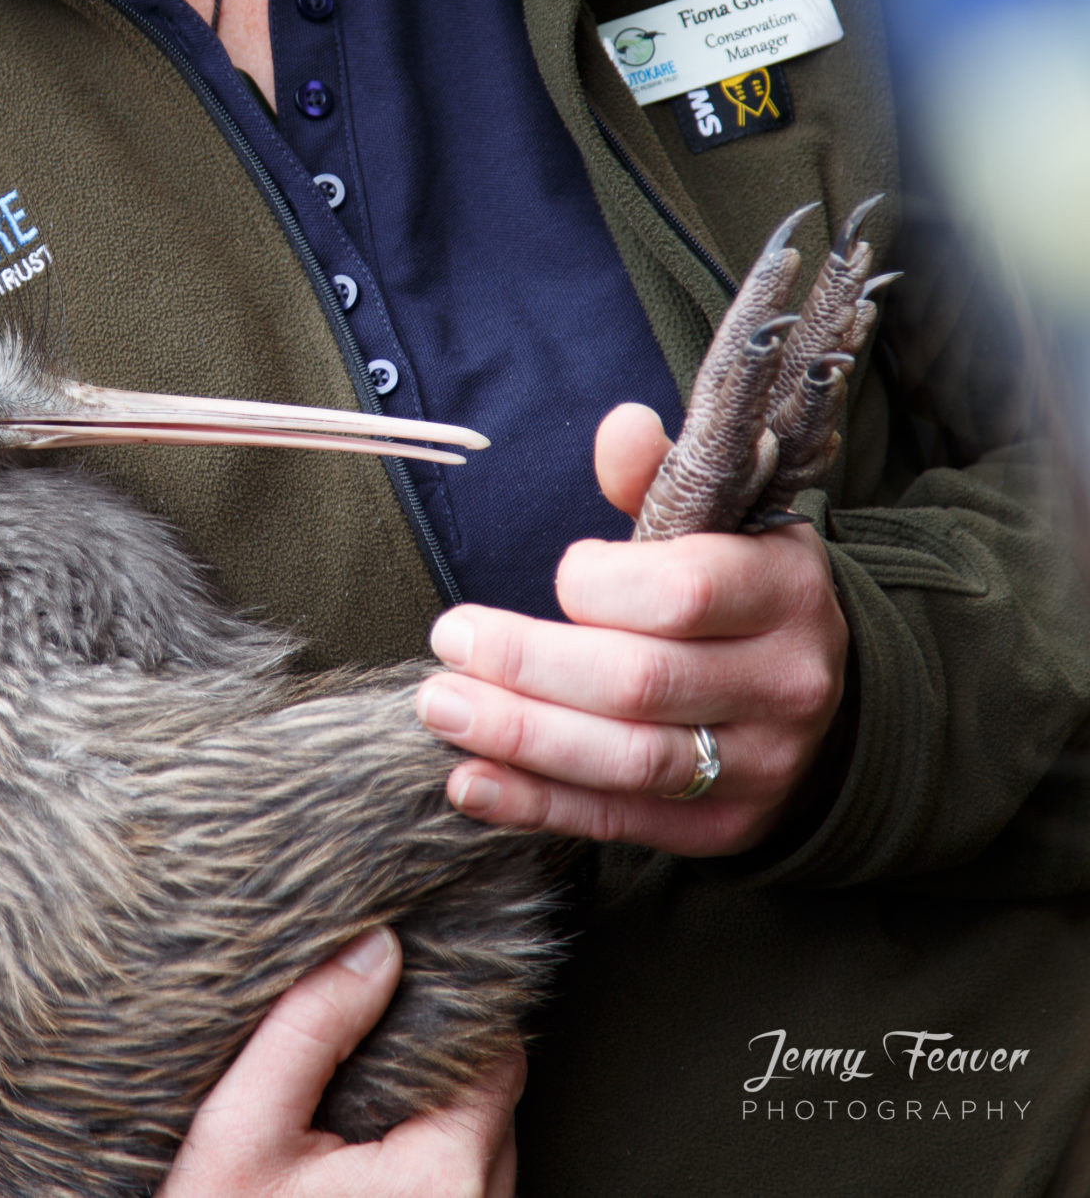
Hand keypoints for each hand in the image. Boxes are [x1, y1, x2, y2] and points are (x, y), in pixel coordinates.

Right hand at [161, 927, 522, 1196]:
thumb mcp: (241, 1129)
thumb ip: (308, 1028)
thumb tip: (374, 946)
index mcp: (442, 1176)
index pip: (499, 1055)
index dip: (452, 1015)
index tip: (399, 1001)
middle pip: (493, 1104)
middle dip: (437, 1075)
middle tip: (361, 1067)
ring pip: (482, 1154)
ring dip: (433, 1127)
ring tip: (355, 1121)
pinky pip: (462, 1194)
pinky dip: (425, 1171)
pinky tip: (361, 1171)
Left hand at [414, 402, 848, 854]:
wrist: (812, 693)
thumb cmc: (735, 587)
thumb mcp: (717, 521)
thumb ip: (657, 477)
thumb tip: (620, 428)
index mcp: (783, 591)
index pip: (687, 594)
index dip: (604, 585)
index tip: (561, 573)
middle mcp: (782, 682)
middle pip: (640, 682)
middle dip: (531, 664)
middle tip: (450, 639)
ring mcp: (757, 765)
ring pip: (626, 760)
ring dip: (520, 736)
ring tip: (441, 705)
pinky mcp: (718, 826)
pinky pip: (616, 820)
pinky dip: (534, 803)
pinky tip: (469, 780)